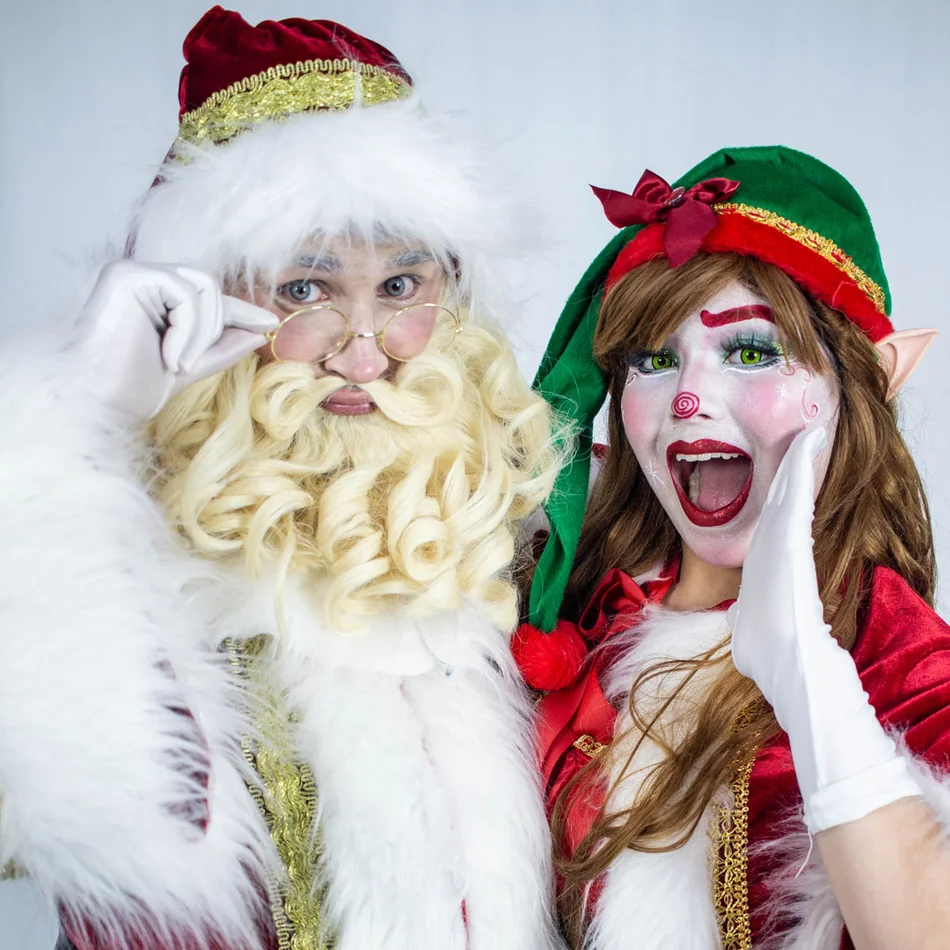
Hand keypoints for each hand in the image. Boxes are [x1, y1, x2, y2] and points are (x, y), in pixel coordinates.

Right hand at [78, 261, 278, 420]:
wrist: (97, 402)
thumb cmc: (129, 389)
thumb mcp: (189, 365)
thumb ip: (219, 347)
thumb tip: (258, 333)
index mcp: (150, 295)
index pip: (205, 295)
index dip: (239, 310)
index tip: (269, 324)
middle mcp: (140, 276)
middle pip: (210, 284)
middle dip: (215, 326)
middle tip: (189, 363)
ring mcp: (132, 272)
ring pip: (204, 287)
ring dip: (201, 333)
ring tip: (177, 363)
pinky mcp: (128, 275)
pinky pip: (186, 295)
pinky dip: (188, 331)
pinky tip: (168, 357)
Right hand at [729, 427, 918, 832]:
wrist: (787, 662)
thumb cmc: (778, 651)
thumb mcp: (759, 633)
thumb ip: (758, 621)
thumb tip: (749, 635)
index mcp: (767, 567)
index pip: (775, 523)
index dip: (782, 495)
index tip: (789, 472)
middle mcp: (770, 549)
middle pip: (779, 502)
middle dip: (788, 470)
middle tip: (801, 438)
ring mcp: (777, 542)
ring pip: (786, 495)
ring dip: (794, 465)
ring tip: (805, 437)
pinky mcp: (788, 537)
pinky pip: (794, 495)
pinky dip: (800, 468)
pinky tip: (808, 446)